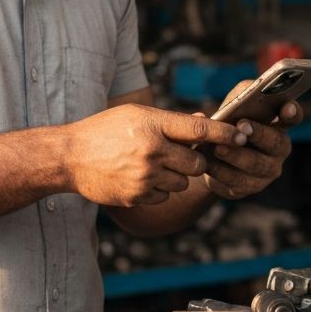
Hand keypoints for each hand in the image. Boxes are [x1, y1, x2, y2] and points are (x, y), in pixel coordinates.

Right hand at [64, 104, 247, 207]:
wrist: (69, 157)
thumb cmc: (104, 130)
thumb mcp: (135, 115)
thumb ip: (170, 121)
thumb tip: (205, 124)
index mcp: (152, 124)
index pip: (198, 131)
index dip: (224, 135)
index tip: (240, 135)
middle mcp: (151, 150)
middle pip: (196, 163)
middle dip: (195, 162)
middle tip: (181, 156)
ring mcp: (144, 176)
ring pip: (182, 183)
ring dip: (175, 177)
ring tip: (151, 165)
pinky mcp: (136, 196)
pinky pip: (164, 196)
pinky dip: (158, 189)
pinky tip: (138, 177)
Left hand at [202, 100, 300, 199]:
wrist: (210, 155)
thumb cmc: (228, 123)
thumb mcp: (235, 103)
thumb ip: (243, 93)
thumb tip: (248, 91)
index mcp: (278, 124)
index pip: (293, 117)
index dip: (292, 112)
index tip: (286, 106)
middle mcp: (279, 149)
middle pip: (276, 143)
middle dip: (258, 134)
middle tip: (241, 125)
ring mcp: (267, 171)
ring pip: (255, 165)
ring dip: (236, 156)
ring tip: (218, 147)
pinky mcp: (250, 187)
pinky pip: (237, 182)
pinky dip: (221, 172)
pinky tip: (208, 163)